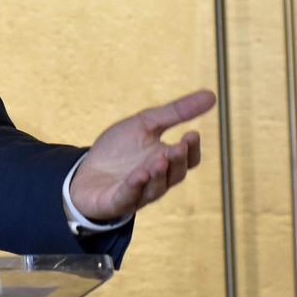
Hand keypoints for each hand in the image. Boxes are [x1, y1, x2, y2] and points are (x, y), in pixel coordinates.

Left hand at [69, 90, 215, 222]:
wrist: (85, 173)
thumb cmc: (118, 150)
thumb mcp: (145, 124)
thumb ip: (175, 112)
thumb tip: (212, 95)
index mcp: (167, 162)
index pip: (189, 159)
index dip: (192, 149)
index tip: (192, 133)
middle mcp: (157, 181)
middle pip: (175, 174)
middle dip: (177, 160)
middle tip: (178, 146)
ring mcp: (138, 193)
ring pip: (155, 188)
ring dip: (158, 174)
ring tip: (159, 160)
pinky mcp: (116, 201)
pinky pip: (128, 196)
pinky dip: (134, 186)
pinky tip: (139, 175)